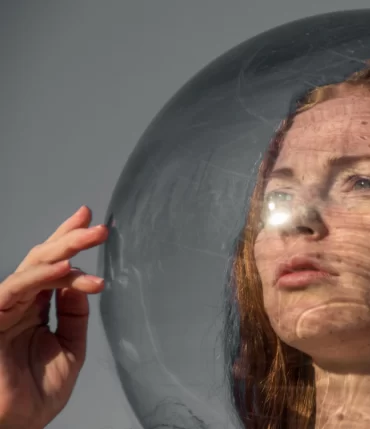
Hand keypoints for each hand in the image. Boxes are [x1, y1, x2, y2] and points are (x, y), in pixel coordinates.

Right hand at [0, 206, 107, 428]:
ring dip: (64, 251)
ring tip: (92, 238)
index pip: (53, 268)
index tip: (93, 222)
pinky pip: (14, 290)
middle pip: (43, 260)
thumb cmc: (36, 393)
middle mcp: (18, 304)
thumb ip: (74, 316)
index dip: (69, 242)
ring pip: (32, 268)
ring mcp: (3, 310)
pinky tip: (66, 269)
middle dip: (71, 238)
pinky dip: (40, 277)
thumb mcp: (70, 349)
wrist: (16, 425)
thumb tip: (82, 282)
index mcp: (34, 309)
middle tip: (99, 226)